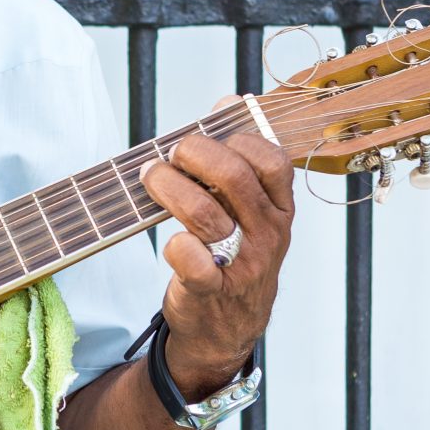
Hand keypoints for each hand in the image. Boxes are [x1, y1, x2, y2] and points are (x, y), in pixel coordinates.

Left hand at [139, 116, 293, 401]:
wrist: (225, 329)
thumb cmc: (231, 254)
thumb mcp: (246, 208)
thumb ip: (239, 156)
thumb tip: (230, 100)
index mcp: (278, 207)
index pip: (270, 159)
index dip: (233, 139)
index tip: (202, 139)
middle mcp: (268, 234)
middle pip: (234, 177)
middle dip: (193, 155)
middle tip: (170, 156)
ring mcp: (243, 265)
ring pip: (206, 215)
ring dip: (169, 190)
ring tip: (150, 180)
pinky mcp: (212, 293)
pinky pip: (193, 261)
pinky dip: (175, 246)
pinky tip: (171, 241)